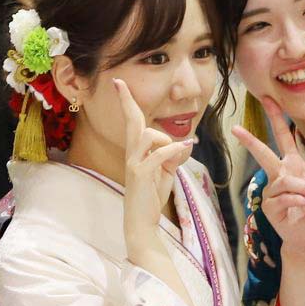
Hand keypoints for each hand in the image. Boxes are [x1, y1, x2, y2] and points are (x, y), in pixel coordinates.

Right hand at [115, 78, 194, 255]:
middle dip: (126, 101)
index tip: (119, 84)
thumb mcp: (167, 172)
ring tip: (174, 155)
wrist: (142, 222)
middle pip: (131, 121)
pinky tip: (186, 150)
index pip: (133, 123)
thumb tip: (184, 144)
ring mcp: (134, 164)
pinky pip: (159, 155)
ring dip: (165, 140)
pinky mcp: (140, 175)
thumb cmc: (151, 197)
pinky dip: (174, 150)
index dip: (127, 103)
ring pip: (147, 134)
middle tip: (118, 83)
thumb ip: (173, 156)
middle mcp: (132, 154)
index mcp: (137, 152)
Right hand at [232, 96, 304, 260]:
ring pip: (284, 181)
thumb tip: (304, 179)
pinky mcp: (271, 208)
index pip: (284, 138)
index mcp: (293, 166)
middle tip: (236, 129)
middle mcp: (279, 176)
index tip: (269, 99)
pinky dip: (299, 199)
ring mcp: (273, 192)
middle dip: (251, 141)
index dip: (277, 119)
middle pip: (264, 154)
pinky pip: (284, 198)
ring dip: (303, 187)